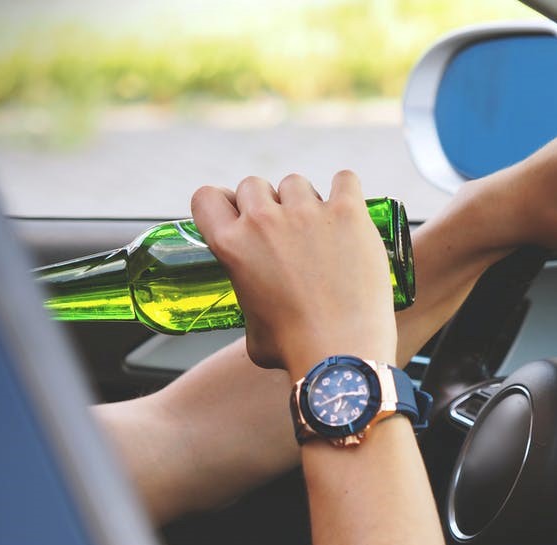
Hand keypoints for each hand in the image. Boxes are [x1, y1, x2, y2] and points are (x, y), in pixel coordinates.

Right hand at [190, 171, 397, 378]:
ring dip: (305, 201)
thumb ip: (250, 300)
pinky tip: (349, 213)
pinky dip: (346, 192)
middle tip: (286, 233)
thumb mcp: (250, 328)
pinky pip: (345, 180)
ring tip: (322, 232)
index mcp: (231, 246)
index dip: (224, 203)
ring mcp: (306, 212)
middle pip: (254, 185)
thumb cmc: (295, 349)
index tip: (239, 215)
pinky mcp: (347, 213)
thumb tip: (261, 305)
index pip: (207, 197)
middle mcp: (263, 221)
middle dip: (267, 204)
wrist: (341, 352)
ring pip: (297, 183)